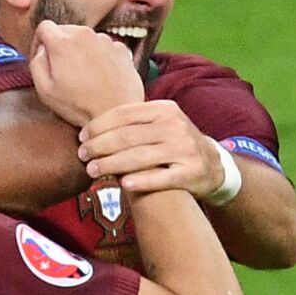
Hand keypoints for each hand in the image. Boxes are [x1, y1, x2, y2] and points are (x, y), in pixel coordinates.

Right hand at [29, 20, 142, 127]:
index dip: (38, 41)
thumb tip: (42, 50)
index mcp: (63, 42)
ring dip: (80, 51)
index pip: (44, 27)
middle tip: (62, 71)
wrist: (117, 115)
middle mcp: (85, 35)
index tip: (42, 57)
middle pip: (65, 30)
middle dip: (60, 46)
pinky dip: (98, 57)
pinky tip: (99, 77)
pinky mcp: (121, 49)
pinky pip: (103, 47)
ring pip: (85, 38)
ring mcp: (106, 41)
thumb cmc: (79, 105)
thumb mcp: (44, 90)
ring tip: (83, 76)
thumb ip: (36, 63)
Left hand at [78, 100, 223, 196]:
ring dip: (110, 164)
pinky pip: (161, 178)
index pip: (124, 114)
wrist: (214, 165)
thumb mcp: (159, 124)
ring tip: (91, 170)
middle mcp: (175, 127)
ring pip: (140, 157)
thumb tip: (89, 126)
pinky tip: (123, 184)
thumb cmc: (174, 143)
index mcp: (164, 110)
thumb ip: (132, 122)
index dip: (98, 125)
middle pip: (127, 136)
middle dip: (99, 146)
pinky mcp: (191, 173)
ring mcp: (185, 150)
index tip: (82, 136)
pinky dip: (140, 181)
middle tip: (82, 155)